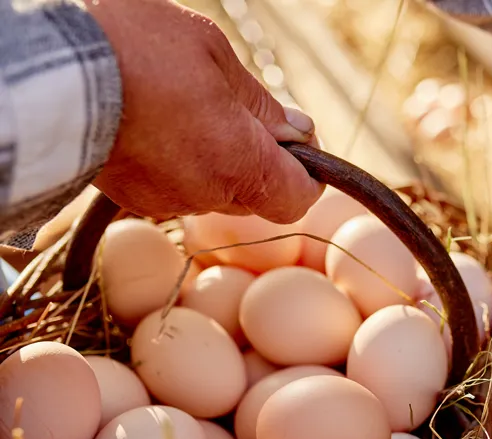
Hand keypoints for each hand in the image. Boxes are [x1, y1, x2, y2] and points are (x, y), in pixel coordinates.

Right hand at [86, 0, 323, 222]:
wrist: (50, 69)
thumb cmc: (137, 47)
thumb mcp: (214, 56)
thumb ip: (261, 105)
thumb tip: (298, 132)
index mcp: (240, 165)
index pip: (296, 199)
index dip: (305, 175)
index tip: (298, 145)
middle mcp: (207, 195)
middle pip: (254, 194)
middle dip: (256, 159)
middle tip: (235, 111)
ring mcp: (165, 200)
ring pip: (212, 189)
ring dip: (213, 158)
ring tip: (184, 109)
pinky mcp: (132, 198)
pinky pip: (173, 187)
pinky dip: (176, 162)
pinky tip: (156, 124)